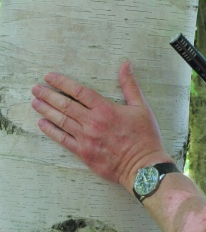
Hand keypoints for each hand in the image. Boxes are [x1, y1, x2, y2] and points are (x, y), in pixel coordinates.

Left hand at [31, 61, 172, 189]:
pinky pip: (63, 139)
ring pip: (61, 121)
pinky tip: (42, 124)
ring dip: (46, 110)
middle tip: (35, 89)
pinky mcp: (84, 152)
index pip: (79, 91)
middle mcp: (93, 122)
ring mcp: (86, 138)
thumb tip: (125, 65)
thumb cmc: (145, 137)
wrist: (143, 166)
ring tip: (35, 102)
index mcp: (106, 109)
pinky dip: (51, 131)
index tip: (49, 77)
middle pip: (65, 105)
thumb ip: (130, 85)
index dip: (62, 82)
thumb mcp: (141, 107)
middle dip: (48, 95)